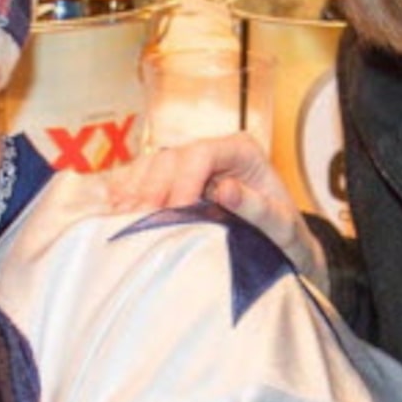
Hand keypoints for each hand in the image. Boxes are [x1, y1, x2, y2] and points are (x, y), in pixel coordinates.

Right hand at [99, 135, 326, 288]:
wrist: (283, 250)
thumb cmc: (287, 237)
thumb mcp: (283, 226)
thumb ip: (258, 207)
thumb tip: (225, 188)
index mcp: (242, 151)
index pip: (202, 154)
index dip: (184, 180)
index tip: (177, 212)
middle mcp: (213, 152)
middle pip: (171, 158)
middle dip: (152, 189)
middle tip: (141, 222)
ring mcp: (190, 166)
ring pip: (151, 166)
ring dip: (133, 192)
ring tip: (122, 220)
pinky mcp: (174, 183)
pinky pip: (142, 180)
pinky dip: (126, 195)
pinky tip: (114, 213)